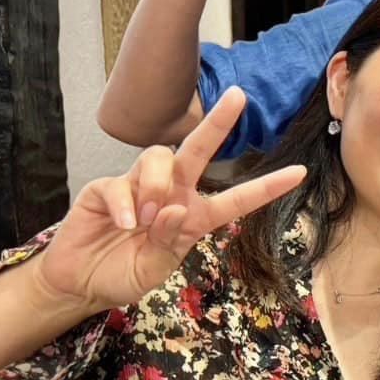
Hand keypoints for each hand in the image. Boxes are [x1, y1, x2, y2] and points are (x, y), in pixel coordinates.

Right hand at [36, 89, 305, 312]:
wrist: (79, 283)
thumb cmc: (124, 273)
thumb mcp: (154, 269)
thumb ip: (168, 242)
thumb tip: (175, 208)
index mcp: (194, 216)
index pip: (236, 198)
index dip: (267, 187)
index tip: (300, 172)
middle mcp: (171, 193)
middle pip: (198, 149)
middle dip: (218, 122)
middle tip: (238, 96)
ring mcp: (138, 187)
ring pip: (159, 157)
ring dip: (158, 183)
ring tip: (146, 218)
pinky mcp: (105, 190)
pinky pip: (119, 183)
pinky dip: (126, 203)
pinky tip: (125, 224)